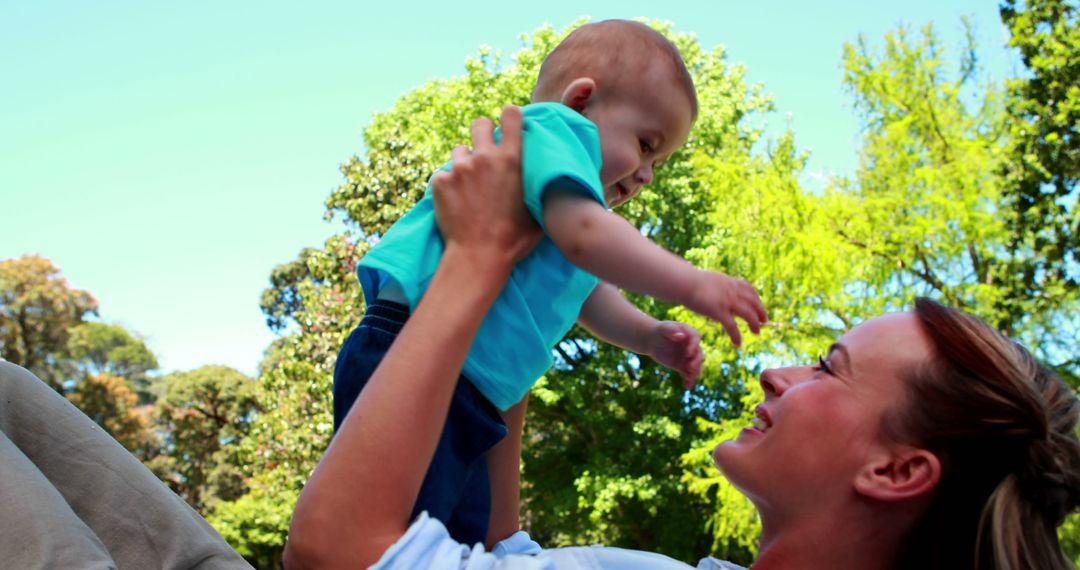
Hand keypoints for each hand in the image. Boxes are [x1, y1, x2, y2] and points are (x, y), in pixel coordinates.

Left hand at [432, 105, 541, 271]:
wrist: (479, 256)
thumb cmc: (514, 238)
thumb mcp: (537, 208)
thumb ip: (537, 183)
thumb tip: (547, 176)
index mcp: (511, 159)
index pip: (511, 115)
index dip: (510, 115)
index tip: (509, 121)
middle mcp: (484, 157)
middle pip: (480, 124)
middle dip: (483, 133)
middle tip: (485, 152)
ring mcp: (459, 168)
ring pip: (459, 151)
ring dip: (464, 163)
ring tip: (470, 186)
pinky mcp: (439, 182)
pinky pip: (443, 175)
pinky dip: (448, 185)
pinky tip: (456, 202)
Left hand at [645, 321, 702, 388]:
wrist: (654, 340)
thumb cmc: (661, 331)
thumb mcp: (664, 328)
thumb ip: (672, 330)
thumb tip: (681, 336)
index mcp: (690, 334)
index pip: (696, 339)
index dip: (693, 346)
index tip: (688, 353)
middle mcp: (692, 346)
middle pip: (698, 354)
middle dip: (696, 362)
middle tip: (690, 368)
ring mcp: (688, 357)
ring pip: (695, 366)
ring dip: (694, 373)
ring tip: (689, 379)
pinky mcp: (682, 366)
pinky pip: (688, 374)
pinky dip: (689, 380)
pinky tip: (687, 386)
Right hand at [684, 271, 766, 347]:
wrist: (683, 282)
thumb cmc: (688, 282)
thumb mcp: (707, 281)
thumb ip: (714, 286)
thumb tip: (713, 289)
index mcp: (728, 282)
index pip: (749, 289)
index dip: (756, 298)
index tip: (759, 305)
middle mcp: (731, 291)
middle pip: (753, 302)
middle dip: (760, 312)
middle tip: (764, 321)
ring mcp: (727, 301)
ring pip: (748, 314)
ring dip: (754, 324)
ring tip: (757, 333)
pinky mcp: (719, 312)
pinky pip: (732, 326)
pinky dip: (737, 336)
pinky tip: (738, 344)